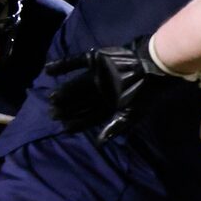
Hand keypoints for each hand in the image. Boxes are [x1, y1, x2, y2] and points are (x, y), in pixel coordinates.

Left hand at [45, 41, 191, 139]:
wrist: (152, 67)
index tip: (64, 127)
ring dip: (64, 91)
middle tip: (52, 114)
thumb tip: (99, 142)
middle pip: (81, 101)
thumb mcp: (132, 114)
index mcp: (110, 104)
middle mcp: (102, 90)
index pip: (91, 116)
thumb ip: (115, 126)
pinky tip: (48, 70)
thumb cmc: (144, 93)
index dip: (78, 122)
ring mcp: (97, 74)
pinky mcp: (94, 59)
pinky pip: (75, 62)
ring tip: (51, 99)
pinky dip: (62, 65)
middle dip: (68, 109)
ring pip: (76, 85)